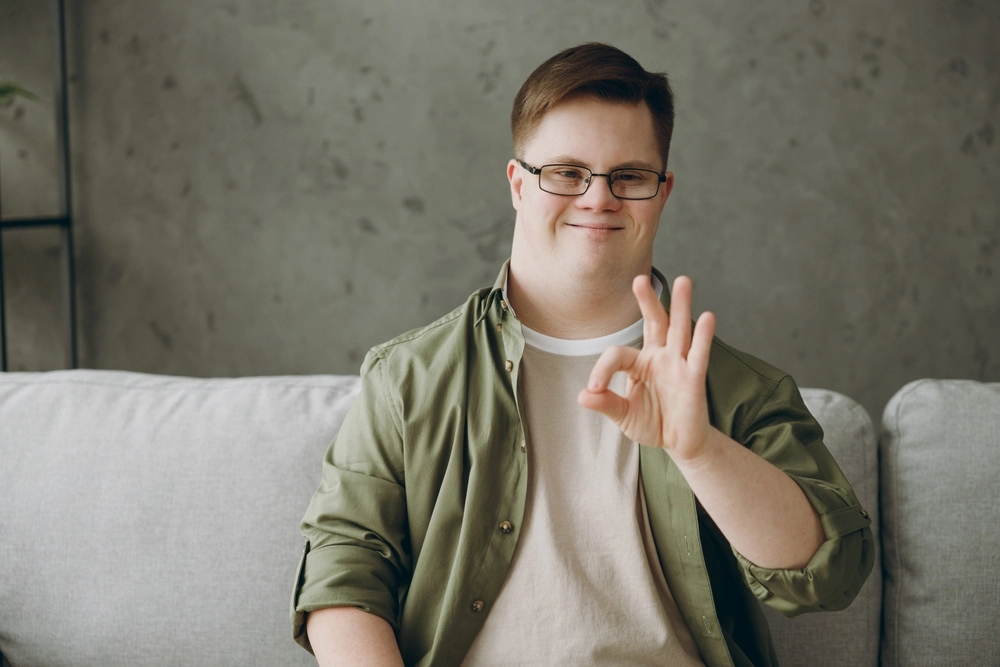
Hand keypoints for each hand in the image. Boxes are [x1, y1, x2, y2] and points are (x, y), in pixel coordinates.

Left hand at [577, 275, 716, 462]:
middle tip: (640, 278)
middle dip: (648, 301)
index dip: (602, 369)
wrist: (680, 443)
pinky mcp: (694, 378)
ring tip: (684, 281)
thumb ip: (605, 403)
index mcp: (638, 363)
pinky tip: (708, 316)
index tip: (595, 388)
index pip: (617, 354)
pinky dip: (703, 336)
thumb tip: (582, 395)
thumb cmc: (652, 424)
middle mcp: (659, 357)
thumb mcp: (623, 415)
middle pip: (654, 323)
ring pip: (679, 329)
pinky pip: (698, 354)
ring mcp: (678, 365)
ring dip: (680, 306)